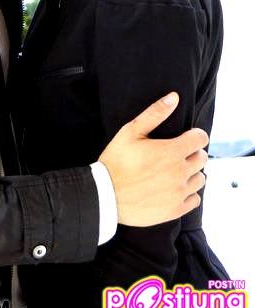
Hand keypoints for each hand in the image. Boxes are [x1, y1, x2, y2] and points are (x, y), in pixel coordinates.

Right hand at [98, 92, 207, 226]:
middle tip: (176, 154)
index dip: (194, 135)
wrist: (105, 195)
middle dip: (193, 153)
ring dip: (192, 173)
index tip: (186, 137)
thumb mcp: (131, 132)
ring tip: (174, 172)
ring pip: (200, 179)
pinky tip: (174, 189)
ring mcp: (179, 193)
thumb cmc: (116, 160)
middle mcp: (180, 172)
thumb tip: (174, 97)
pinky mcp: (175, 209)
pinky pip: (195, 199)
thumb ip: (155, 113)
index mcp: (172, 151)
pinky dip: (189, 193)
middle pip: (202, 158)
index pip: (200, 139)